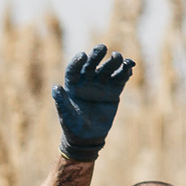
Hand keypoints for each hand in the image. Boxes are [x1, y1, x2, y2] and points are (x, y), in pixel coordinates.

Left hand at [52, 44, 134, 161]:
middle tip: (102, 48)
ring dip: (114, 61)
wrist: (87, 137)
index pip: (74, 69)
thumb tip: (56, 87)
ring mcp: (101, 84)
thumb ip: (61, 101)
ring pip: (107, 68)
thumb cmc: (73, 126)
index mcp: (73, 85)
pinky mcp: (113, 90)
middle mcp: (87, 81)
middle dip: (96, 55)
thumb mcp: (66, 115)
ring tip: (118, 57)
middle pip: (92, 64)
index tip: (83, 56)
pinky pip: (120, 78)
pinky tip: (130, 66)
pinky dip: (125, 71)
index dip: (77, 62)